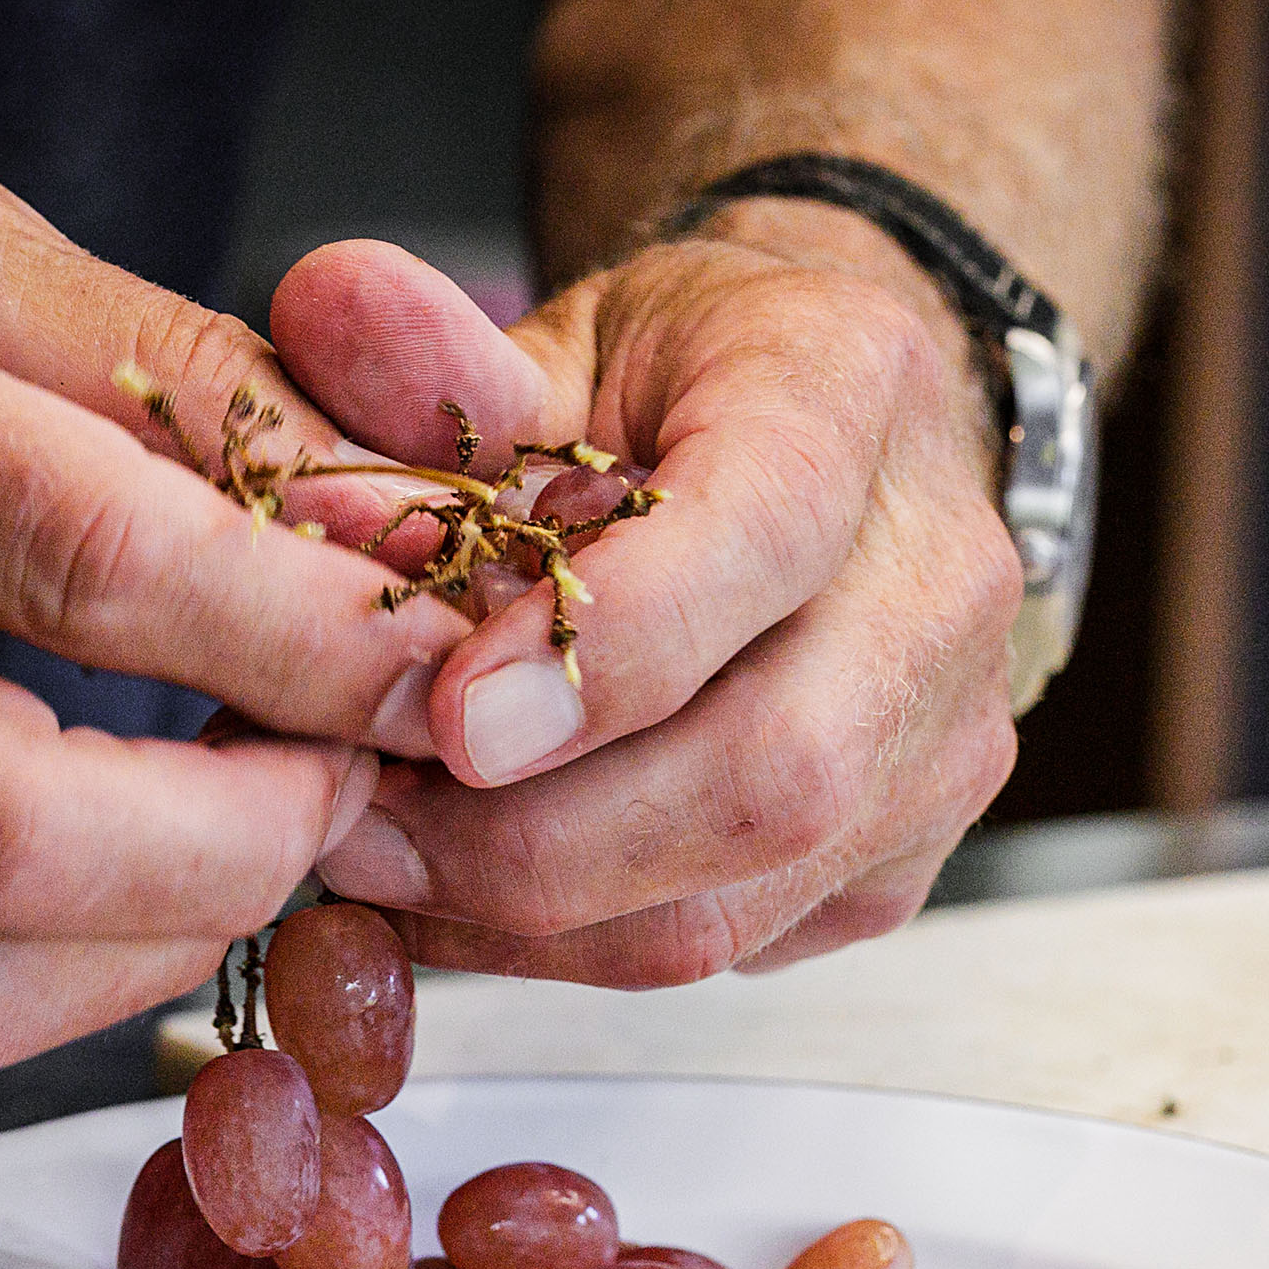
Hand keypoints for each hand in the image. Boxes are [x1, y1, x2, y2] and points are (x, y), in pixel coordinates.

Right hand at [0, 115, 471, 1095]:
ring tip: (245, 831)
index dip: (319, 651)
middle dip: (255, 841)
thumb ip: (191, 379)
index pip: (107, 573)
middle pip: (27, 839)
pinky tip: (107, 890)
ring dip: (166, 938)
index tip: (442, 669)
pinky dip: (44, 989)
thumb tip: (407, 528)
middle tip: (347, 777)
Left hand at [271, 213, 1022, 985]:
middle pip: (766, 775)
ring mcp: (943, 739)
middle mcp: (941, 582)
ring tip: (381, 860)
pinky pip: (723, 950)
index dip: (602, 654)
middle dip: (525, 841)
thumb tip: (324, 317)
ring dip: (521, 918)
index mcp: (851, 393)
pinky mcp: (903, 858)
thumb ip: (433, 350)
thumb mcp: (555, 329)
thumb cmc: (679, 386)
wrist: (829, 445)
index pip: (762, 539)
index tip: (446, 720)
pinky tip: (464, 888)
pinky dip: (565, 947)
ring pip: (730, 907)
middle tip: (353, 827)